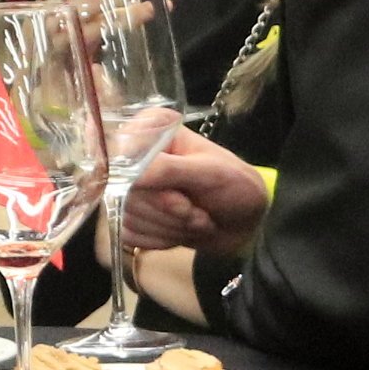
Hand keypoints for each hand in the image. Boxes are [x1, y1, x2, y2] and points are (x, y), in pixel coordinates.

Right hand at [121, 128, 268, 257]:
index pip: (123, 159)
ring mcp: (131, 186)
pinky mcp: (131, 214)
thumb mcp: (210, 173)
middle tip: (198, 213)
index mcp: (152, 130)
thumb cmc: (236, 187)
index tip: (184, 201)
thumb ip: (169, 170)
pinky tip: (180, 230)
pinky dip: (159, 240)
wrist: (245, 223)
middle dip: (168, 213)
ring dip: (168, 228)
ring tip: (195, 219)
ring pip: (127, 216)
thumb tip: (129, 176)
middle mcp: (135, 154)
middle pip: (125, 192)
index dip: (151, 189)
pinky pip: (129, 235)